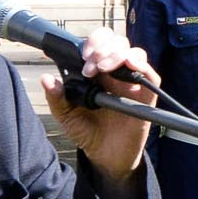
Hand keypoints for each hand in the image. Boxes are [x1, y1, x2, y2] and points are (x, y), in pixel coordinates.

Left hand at [42, 29, 155, 198]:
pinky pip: (150, 73)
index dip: (92, 42)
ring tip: (103, 68)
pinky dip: (141, 64)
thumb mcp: (66, 116)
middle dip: (102, 48)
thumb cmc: (87, 132)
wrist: (104, 156)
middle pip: (116, 42)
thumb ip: (57, 97)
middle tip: (90, 66)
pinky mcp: (146, 95)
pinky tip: (129, 64)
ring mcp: (131, 82)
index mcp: (96, 71)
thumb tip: (47, 79)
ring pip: (132, 52)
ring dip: (117, 53)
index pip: (99, 43)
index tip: (82, 55)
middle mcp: (115, 72)